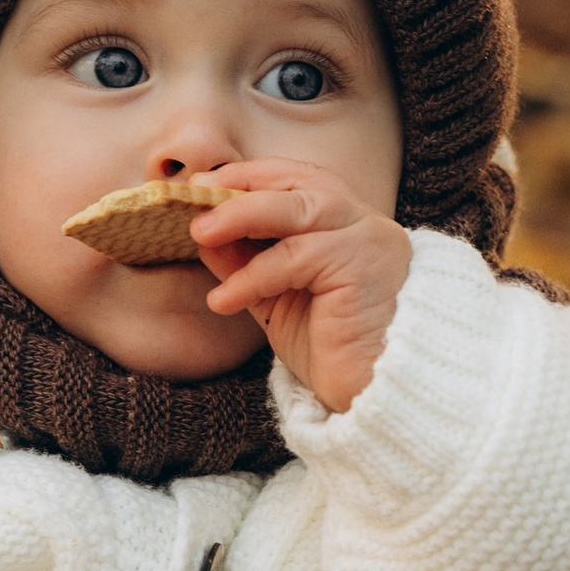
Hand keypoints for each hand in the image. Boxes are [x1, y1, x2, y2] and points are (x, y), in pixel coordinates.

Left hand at [190, 165, 409, 412]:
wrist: (375, 393)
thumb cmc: (332, 348)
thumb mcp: (277, 297)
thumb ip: (247, 262)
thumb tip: (204, 234)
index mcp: (348, 224)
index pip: (298, 180)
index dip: (250, 177)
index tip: (202, 185)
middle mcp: (364, 224)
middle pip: (299, 182)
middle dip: (242, 185)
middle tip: (195, 196)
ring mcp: (368, 241)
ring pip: (298, 208)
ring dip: (241, 216)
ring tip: (199, 234)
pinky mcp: (363, 266)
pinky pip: (295, 258)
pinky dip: (252, 276)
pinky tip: (223, 300)